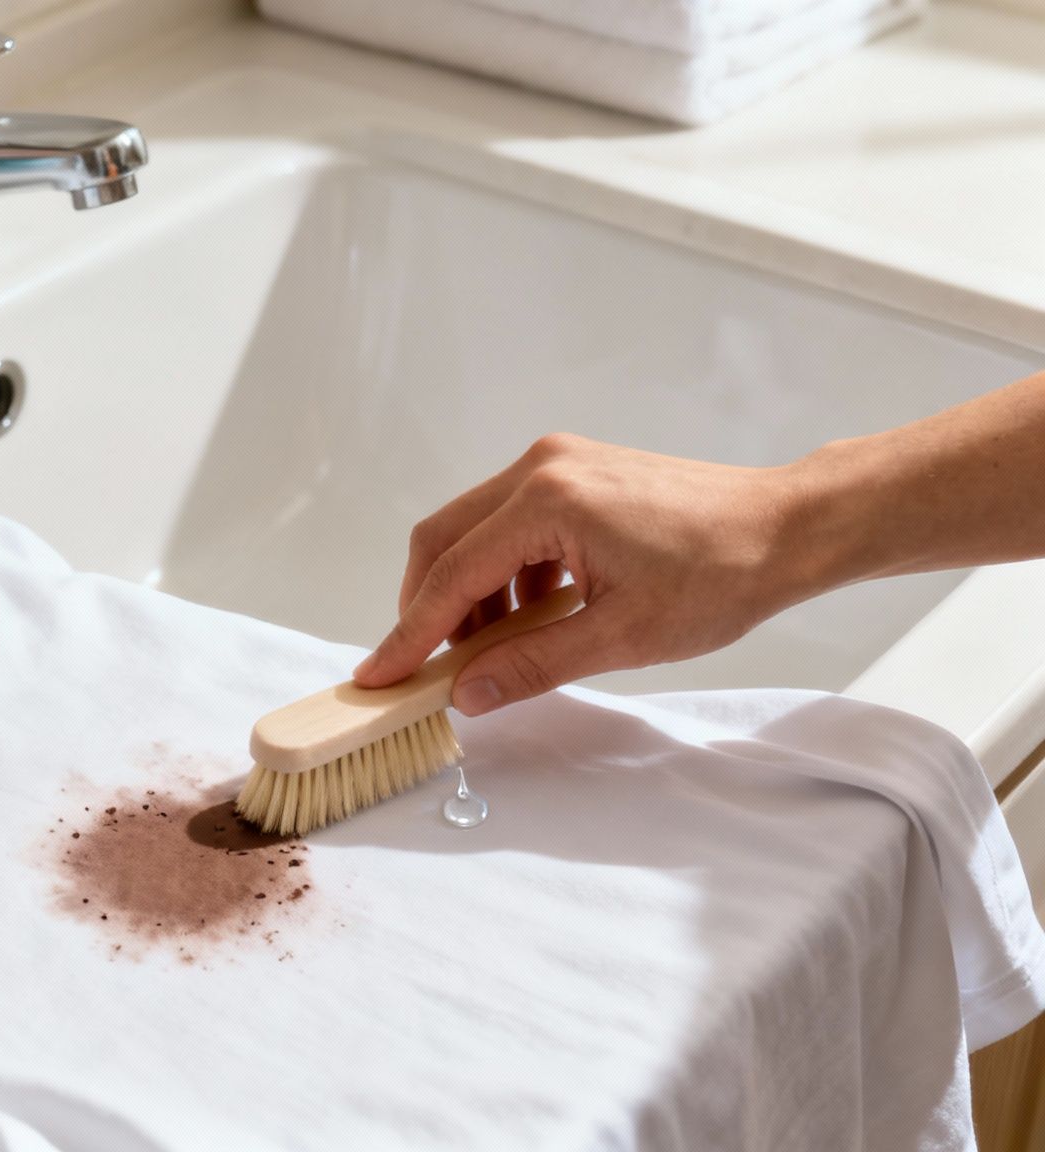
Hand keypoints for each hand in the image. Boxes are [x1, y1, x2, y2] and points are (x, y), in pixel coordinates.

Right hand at [350, 434, 813, 714]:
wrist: (787, 527)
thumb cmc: (721, 575)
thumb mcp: (622, 637)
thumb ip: (532, 664)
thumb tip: (466, 694)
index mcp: (548, 502)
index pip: (452, 575)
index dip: (410, 633)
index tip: (378, 676)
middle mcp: (540, 468)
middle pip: (443, 540)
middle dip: (427, 609)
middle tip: (427, 668)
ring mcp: (556, 463)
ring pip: (473, 531)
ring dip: (468, 593)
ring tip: (493, 651)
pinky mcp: (573, 472)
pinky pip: (509, 524)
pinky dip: (503, 573)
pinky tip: (532, 616)